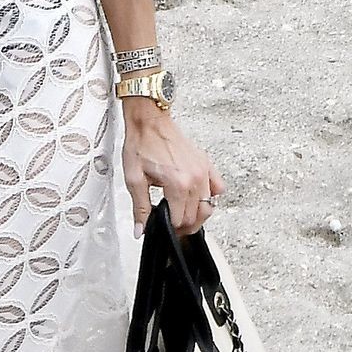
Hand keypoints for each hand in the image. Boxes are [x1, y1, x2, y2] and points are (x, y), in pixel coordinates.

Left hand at [121, 105, 223, 237]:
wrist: (150, 122)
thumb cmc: (142, 144)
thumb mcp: (134, 179)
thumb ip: (140, 207)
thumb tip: (141, 229)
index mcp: (177, 184)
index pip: (180, 220)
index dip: (170, 228)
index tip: (162, 226)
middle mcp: (195, 179)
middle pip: (197, 216)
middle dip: (183, 225)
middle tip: (171, 223)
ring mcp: (204, 172)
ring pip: (208, 206)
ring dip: (196, 214)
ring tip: (181, 212)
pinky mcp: (207, 165)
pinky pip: (218, 189)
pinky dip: (210, 197)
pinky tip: (195, 196)